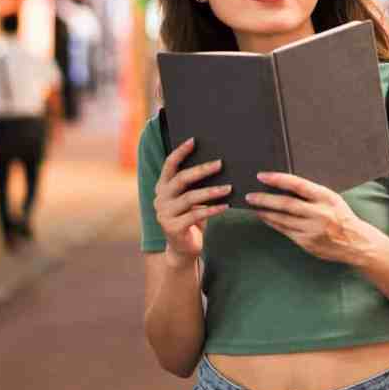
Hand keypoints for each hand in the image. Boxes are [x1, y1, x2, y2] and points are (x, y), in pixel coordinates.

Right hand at [153, 138, 229, 266]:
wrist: (182, 249)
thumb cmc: (190, 218)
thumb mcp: (190, 199)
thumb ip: (194, 185)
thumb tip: (218, 164)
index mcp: (163, 187)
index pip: (169, 165)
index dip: (180, 152)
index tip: (193, 140)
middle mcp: (160, 198)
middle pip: (181, 179)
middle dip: (201, 170)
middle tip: (220, 163)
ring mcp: (164, 214)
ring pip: (190, 198)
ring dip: (211, 191)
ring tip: (229, 187)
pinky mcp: (173, 228)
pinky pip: (195, 215)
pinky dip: (212, 210)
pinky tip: (225, 206)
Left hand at [246, 173, 381, 265]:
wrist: (356, 243)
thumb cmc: (341, 216)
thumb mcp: (331, 198)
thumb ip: (311, 193)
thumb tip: (284, 185)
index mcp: (325, 197)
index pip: (297, 184)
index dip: (278, 179)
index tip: (262, 176)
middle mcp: (318, 213)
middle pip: (285, 204)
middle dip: (264, 199)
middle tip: (250, 196)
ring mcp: (311, 229)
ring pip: (282, 219)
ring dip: (265, 212)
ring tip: (254, 206)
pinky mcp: (306, 242)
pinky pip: (285, 231)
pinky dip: (273, 223)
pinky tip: (266, 218)